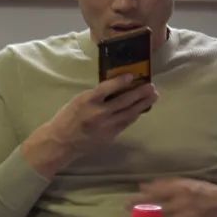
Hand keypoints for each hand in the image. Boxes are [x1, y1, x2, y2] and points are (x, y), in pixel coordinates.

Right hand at [22, 75, 157, 177]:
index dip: (121, 81)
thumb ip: (95, 96)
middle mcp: (99, 113)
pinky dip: (134, 115)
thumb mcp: (78, 101)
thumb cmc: (68, 118)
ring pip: (129, 112)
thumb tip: (115, 88)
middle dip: (139, 93)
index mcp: (87, 101)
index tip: (131, 75)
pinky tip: (140, 110)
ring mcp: (107, 125)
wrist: (62, 141)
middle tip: (151, 86)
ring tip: (153, 96)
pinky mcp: (111, 135)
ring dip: (142, 104)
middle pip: (124, 100)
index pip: (107, 88)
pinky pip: (126, 123)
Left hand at [125, 178, 216, 216]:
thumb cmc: (203, 191)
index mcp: (177, 188)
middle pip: (154, 209)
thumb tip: (142, 186)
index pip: (153, 194)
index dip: (138, 200)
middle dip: (136, 215)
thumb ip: (163, 184)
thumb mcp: (184, 182)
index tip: (125, 203)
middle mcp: (179, 202)